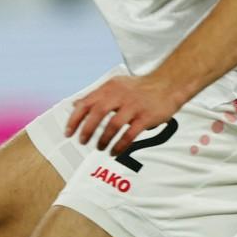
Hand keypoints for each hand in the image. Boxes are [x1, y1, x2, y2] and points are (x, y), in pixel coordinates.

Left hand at [64, 74, 186, 156]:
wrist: (168, 85)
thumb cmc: (139, 88)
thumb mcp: (115, 85)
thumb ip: (95, 96)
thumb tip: (75, 105)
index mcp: (109, 88)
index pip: (86, 103)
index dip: (75, 119)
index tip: (68, 132)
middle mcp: (120, 95)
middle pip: (97, 113)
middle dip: (87, 130)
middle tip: (82, 141)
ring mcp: (134, 106)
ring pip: (113, 125)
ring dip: (103, 139)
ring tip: (100, 148)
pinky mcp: (146, 117)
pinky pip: (129, 134)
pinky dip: (120, 145)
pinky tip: (114, 151)